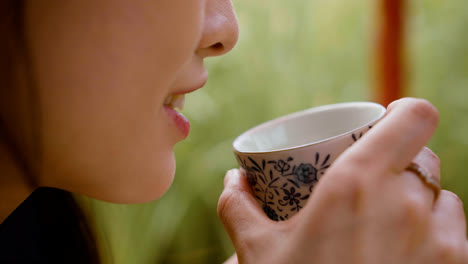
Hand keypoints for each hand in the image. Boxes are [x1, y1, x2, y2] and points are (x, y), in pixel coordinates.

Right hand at [218, 98, 467, 263]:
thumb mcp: (257, 252)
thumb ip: (238, 206)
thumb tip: (232, 180)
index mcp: (356, 184)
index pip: (413, 117)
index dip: (406, 112)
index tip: (391, 119)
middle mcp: (404, 203)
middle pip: (421, 157)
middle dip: (400, 163)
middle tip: (374, 181)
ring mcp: (438, 237)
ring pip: (442, 195)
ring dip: (421, 199)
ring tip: (391, 217)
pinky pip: (456, 229)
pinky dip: (437, 229)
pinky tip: (411, 245)